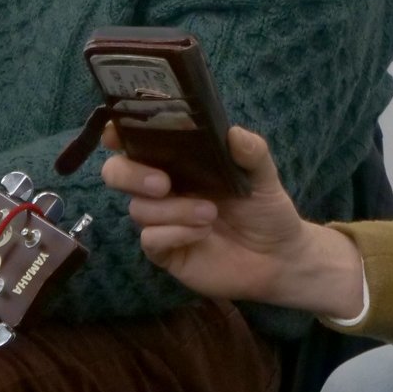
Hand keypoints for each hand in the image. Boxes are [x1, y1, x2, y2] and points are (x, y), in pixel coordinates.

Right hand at [101, 125, 364, 318]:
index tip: (115, 133)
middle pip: (118, 172)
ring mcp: (161, 220)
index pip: (138, 140)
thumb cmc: (265, 210)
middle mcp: (163, 187)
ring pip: (139, 208)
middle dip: (130, 174)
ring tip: (210, 214)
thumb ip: (252, 153)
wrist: (278, 258)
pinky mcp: (165, 251)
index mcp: (180, 160)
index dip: (119, 133)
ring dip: (173, 210)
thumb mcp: (264, 177)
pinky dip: (174, 233)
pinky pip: (150, 239)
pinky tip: (201, 234)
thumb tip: (233, 133)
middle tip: (163, 182)